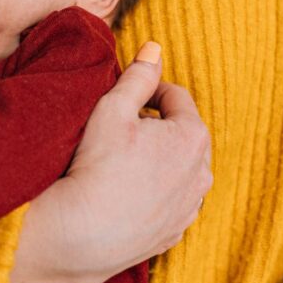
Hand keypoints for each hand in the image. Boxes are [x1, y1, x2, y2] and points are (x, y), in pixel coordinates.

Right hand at [5, 42, 212, 282]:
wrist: (81, 234)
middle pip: (180, 135)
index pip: (175, 97)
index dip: (146, 93)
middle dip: (155, 129)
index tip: (121, 103)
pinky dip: (151, 195)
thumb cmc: (96, 165)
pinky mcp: (174, 234)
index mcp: (192, 136)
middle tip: (118, 133)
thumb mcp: (112, 108)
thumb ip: (138, 76)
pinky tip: (121, 195)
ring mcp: (189, 208)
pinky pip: (167, 203)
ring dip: (155, 163)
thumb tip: (155, 48)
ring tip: (118, 166)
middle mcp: (202, 173)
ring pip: (176, 171)